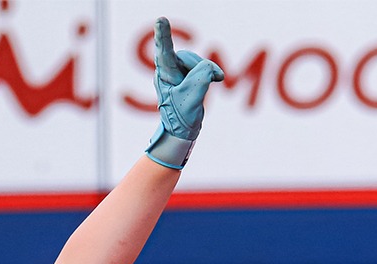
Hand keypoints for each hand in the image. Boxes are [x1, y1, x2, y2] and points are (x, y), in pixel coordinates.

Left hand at [144, 17, 222, 168]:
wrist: (183, 130)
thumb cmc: (182, 116)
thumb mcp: (193, 95)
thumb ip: (203, 75)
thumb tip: (211, 68)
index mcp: (165, 75)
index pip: (164, 51)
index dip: (164, 35)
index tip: (161, 20)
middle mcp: (167, 71)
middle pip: (187, 57)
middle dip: (200, 67)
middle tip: (212, 80)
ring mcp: (176, 73)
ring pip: (196, 61)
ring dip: (205, 72)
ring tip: (206, 87)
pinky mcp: (186, 76)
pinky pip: (201, 67)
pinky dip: (209, 74)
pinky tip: (216, 79)